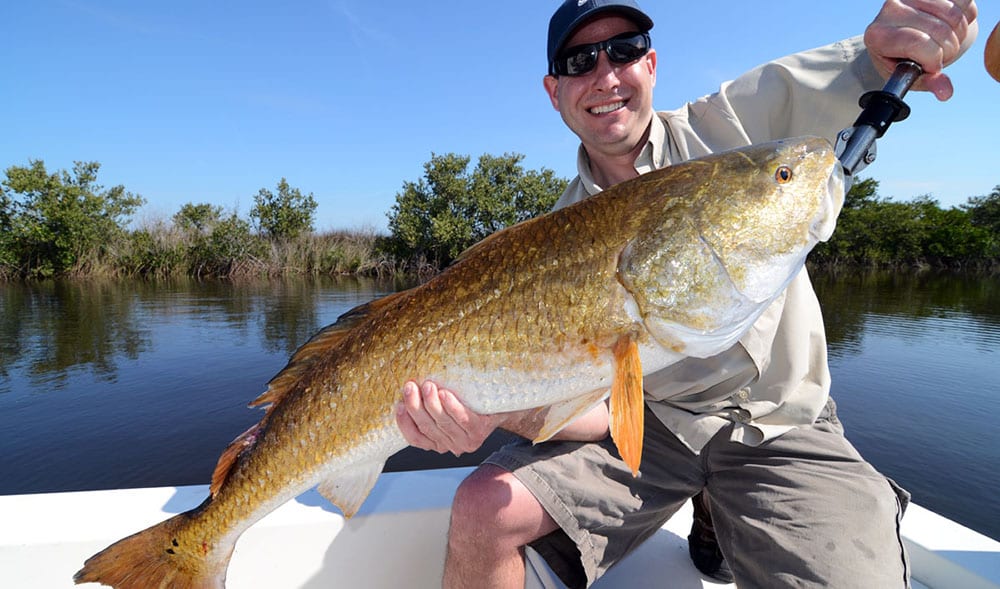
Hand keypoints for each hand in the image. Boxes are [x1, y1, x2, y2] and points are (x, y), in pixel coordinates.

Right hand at [395, 380, 500, 455]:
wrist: (502, 405)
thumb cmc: (469, 403)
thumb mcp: (445, 407)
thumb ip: (429, 407)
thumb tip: (405, 391)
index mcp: (439, 442)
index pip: (416, 438)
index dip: (405, 423)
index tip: (398, 404)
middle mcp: (451, 445)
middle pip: (427, 428)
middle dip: (416, 407)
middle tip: (409, 387)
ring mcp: (466, 441)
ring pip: (443, 423)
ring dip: (432, 404)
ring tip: (427, 386)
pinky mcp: (480, 431)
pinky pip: (462, 419)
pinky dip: (452, 407)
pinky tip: (445, 393)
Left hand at [864, 0, 978, 99]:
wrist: (905, 34)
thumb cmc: (903, 59)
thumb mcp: (910, 75)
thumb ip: (928, 83)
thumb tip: (946, 92)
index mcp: (877, 36)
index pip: (918, 43)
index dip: (933, 59)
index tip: (931, 67)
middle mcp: (890, 10)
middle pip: (940, 31)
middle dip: (948, 50)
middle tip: (939, 55)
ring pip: (954, 16)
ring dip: (959, 34)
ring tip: (944, 41)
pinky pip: (964, 2)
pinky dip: (966, 17)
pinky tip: (951, 25)